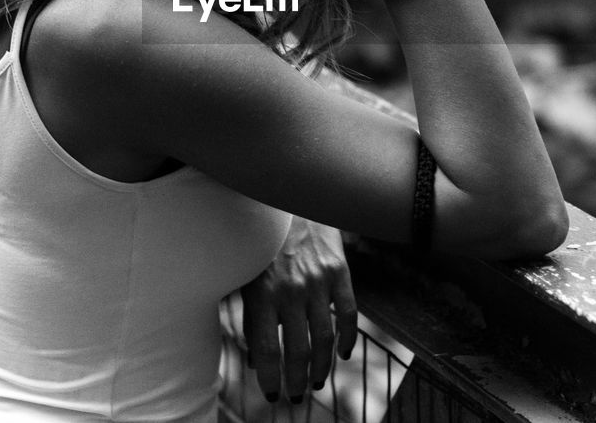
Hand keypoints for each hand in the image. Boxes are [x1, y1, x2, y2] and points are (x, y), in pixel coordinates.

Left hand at [239, 216, 357, 402]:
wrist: (290, 199)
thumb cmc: (261, 243)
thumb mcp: (247, 276)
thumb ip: (251, 317)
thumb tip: (257, 360)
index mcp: (262, 294)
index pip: (267, 350)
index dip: (270, 378)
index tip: (272, 395)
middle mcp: (291, 290)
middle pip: (297, 350)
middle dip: (296, 380)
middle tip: (296, 396)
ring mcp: (318, 281)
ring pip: (324, 338)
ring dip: (321, 367)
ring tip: (316, 382)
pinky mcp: (339, 272)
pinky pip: (348, 314)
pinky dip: (348, 339)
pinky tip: (343, 354)